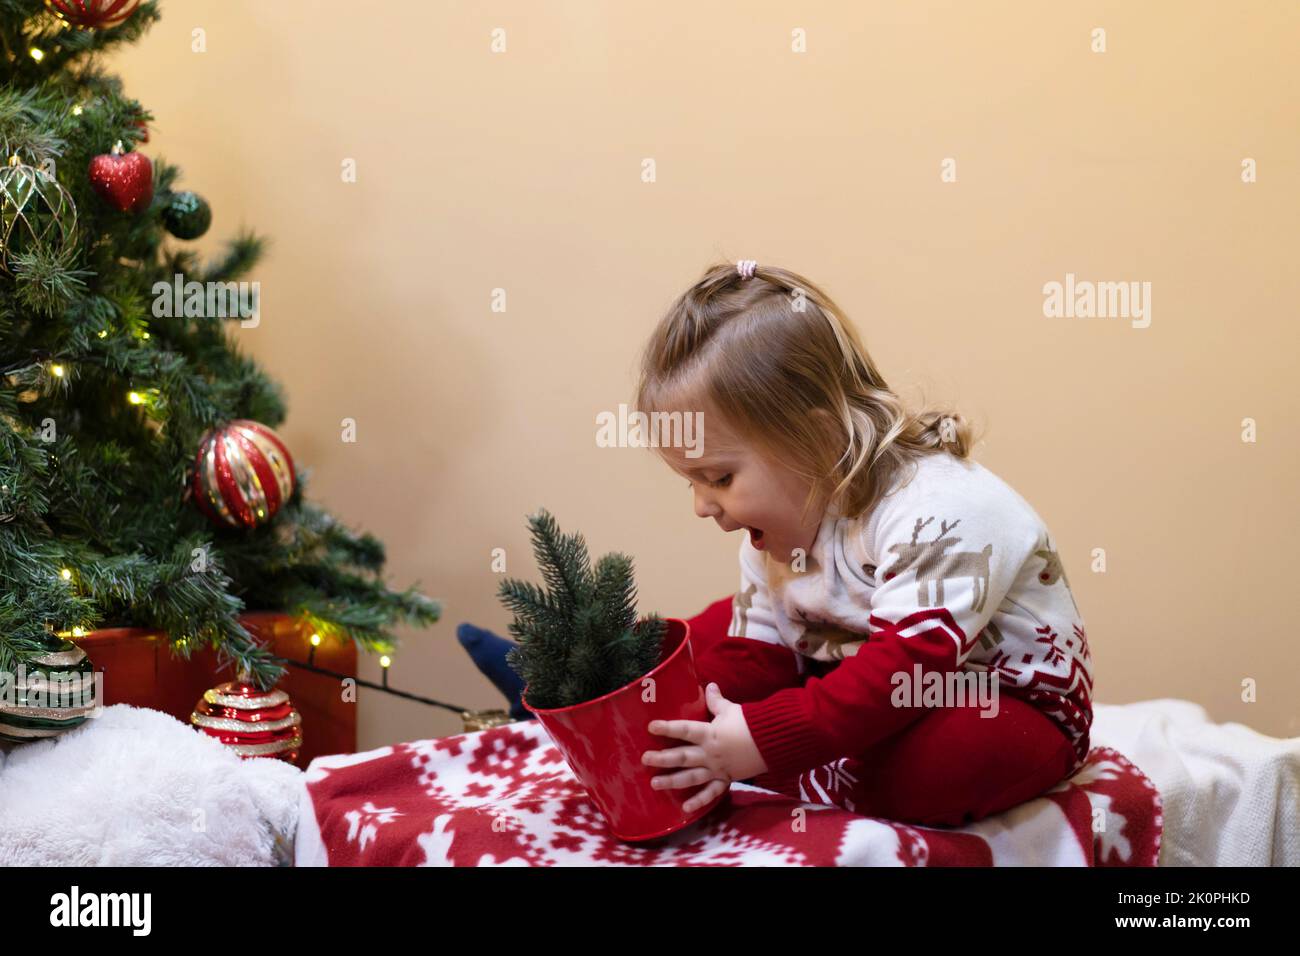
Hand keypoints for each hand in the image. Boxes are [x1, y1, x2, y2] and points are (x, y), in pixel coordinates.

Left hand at [642, 683, 768, 813]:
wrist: (773, 743)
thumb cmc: (751, 724)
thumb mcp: (731, 709)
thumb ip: (716, 701)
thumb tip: (709, 685)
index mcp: (709, 734)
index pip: (684, 730)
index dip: (667, 728)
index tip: (651, 727)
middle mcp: (709, 753)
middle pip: (682, 756)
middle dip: (662, 758)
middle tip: (645, 759)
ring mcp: (717, 769)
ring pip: (691, 777)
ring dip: (672, 780)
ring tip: (655, 784)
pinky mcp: (726, 779)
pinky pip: (711, 793)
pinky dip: (699, 801)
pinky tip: (685, 807)